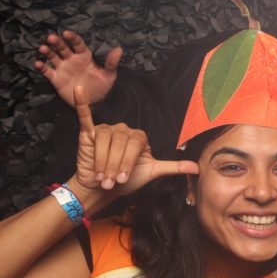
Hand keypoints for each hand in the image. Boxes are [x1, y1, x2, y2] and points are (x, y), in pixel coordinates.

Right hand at [34, 30, 121, 106]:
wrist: (93, 103)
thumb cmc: (102, 87)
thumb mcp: (109, 75)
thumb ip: (111, 63)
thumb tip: (119, 49)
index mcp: (84, 56)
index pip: (77, 44)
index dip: (72, 38)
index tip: (66, 33)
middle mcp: (72, 60)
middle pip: (63, 48)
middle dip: (57, 42)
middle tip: (51, 38)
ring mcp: (63, 68)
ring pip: (53, 57)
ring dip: (48, 52)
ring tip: (42, 48)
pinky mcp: (56, 78)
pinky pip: (47, 71)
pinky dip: (42, 67)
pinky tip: (37, 64)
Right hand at [70, 86, 196, 201]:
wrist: (101, 188)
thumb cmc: (126, 180)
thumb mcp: (152, 172)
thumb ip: (173, 168)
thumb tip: (198, 168)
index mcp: (140, 137)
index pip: (135, 146)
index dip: (127, 163)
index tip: (121, 179)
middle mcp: (124, 129)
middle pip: (120, 144)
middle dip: (114, 165)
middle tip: (109, 181)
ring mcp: (106, 129)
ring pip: (104, 141)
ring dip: (101, 161)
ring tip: (100, 177)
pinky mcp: (89, 132)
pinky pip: (85, 116)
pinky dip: (82, 103)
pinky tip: (78, 90)